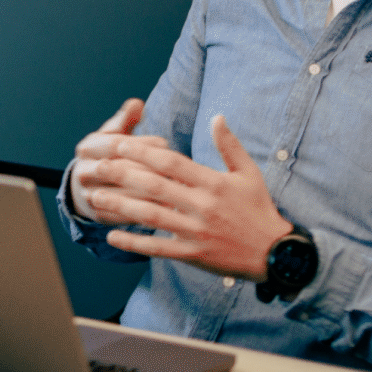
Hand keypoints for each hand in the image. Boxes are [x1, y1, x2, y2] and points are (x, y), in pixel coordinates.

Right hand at [71, 99, 169, 217]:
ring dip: (152, 194)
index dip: (141, 143)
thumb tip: (137, 104)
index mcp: (87, 148)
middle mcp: (83, 171)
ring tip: (177, 191)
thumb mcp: (112, 134)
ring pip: (125, 195)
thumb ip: (125, 120)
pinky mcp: (99, 215)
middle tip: (176, 170)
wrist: (86, 186)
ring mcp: (89, 195)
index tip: (165, 143)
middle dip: (150, 169)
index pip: (116, 143)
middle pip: (121, 170)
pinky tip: (168, 209)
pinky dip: (147, 213)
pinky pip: (125, 216)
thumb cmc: (108, 154)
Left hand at [80, 113, 293, 279]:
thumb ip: (230, 145)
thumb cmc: (259, 210)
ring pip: (150, 217)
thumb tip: (217, 117)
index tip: (120, 144)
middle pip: (154, 186)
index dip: (143, 152)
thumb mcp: (249, 173)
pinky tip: (112, 237)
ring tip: (95, 198)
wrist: (275, 253)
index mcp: (213, 183)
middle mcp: (202, 206)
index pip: (171, 162)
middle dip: (122, 175)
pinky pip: (157, 248)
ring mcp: (195, 232)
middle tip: (97, 166)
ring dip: (120, 206)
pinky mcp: (192, 254)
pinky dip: (134, 243)